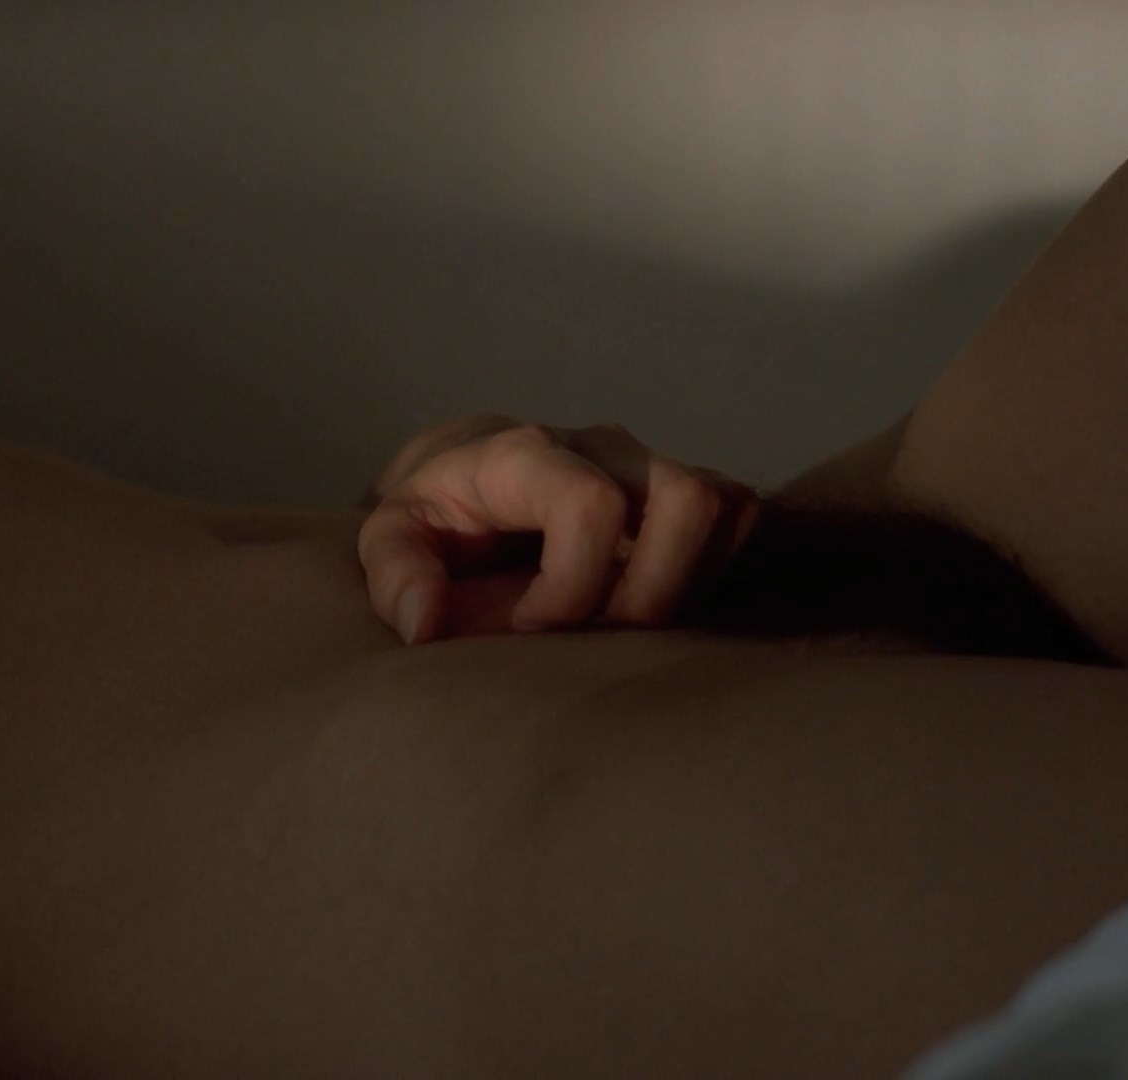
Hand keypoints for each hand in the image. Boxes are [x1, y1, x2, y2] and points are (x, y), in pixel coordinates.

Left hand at [358, 414, 759, 643]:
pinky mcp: (683, 491)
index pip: (592, 503)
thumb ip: (395, 576)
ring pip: (724, 509)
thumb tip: (425, 627)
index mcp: (524, 454)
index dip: (574, 586)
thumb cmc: (433, 517)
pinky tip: (646, 597)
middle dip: (650, 591)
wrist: (466, 478)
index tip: (530, 626)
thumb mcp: (390, 539)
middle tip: (590, 629)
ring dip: (685, 584)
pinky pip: (737, 520)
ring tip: (617, 618)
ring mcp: (651, 466)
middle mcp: (602, 448)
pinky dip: (708, 571)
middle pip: (686, 499)